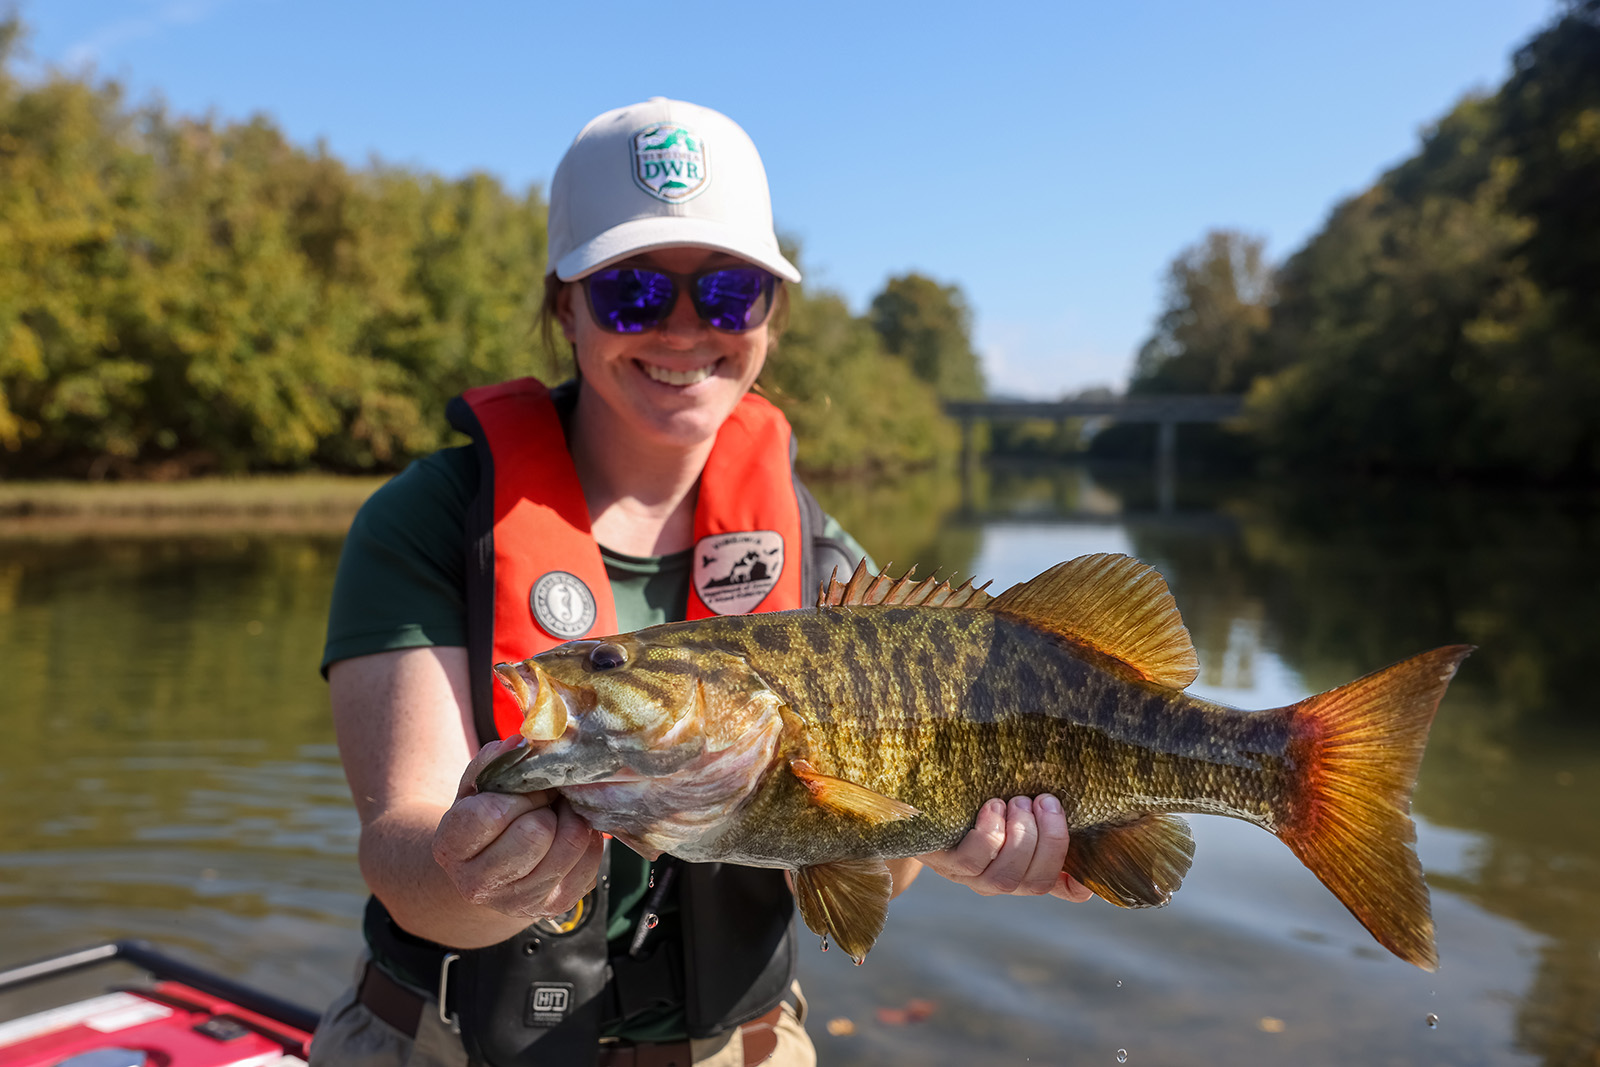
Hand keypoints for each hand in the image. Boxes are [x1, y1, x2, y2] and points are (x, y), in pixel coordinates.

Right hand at [431, 738, 605, 919]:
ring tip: (558, 813)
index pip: (492, 814)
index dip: (518, 793)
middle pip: (535, 833)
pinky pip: (590, 861)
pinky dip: (587, 838)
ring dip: (570, 819)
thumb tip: (520, 743)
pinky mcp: (555, 906)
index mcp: (451, 848)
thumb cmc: (482, 818)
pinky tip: (568, 832)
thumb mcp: (475, 787)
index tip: (524, 787)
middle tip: (544, 798)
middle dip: (546, 805)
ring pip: (568, 845)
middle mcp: (479, 884)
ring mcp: (519, 901)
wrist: (487, 871)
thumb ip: (492, 762)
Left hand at [920, 795, 1092, 901]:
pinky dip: (989, 833)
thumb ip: (1039, 811)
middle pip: (1035, 882)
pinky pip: (972, 860)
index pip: (1065, 889)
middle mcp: (999, 880)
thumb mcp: (1009, 808)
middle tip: (1046, 800)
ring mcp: (969, 877)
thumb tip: (1078, 797)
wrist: (915, 805)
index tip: (1093, 859)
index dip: (1083, 883)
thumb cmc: (971, 802)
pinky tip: (992, 807)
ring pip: (1005, 877)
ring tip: (1018, 802)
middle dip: (1050, 840)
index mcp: (1024, 867)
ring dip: (1021, 838)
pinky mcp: (943, 862)